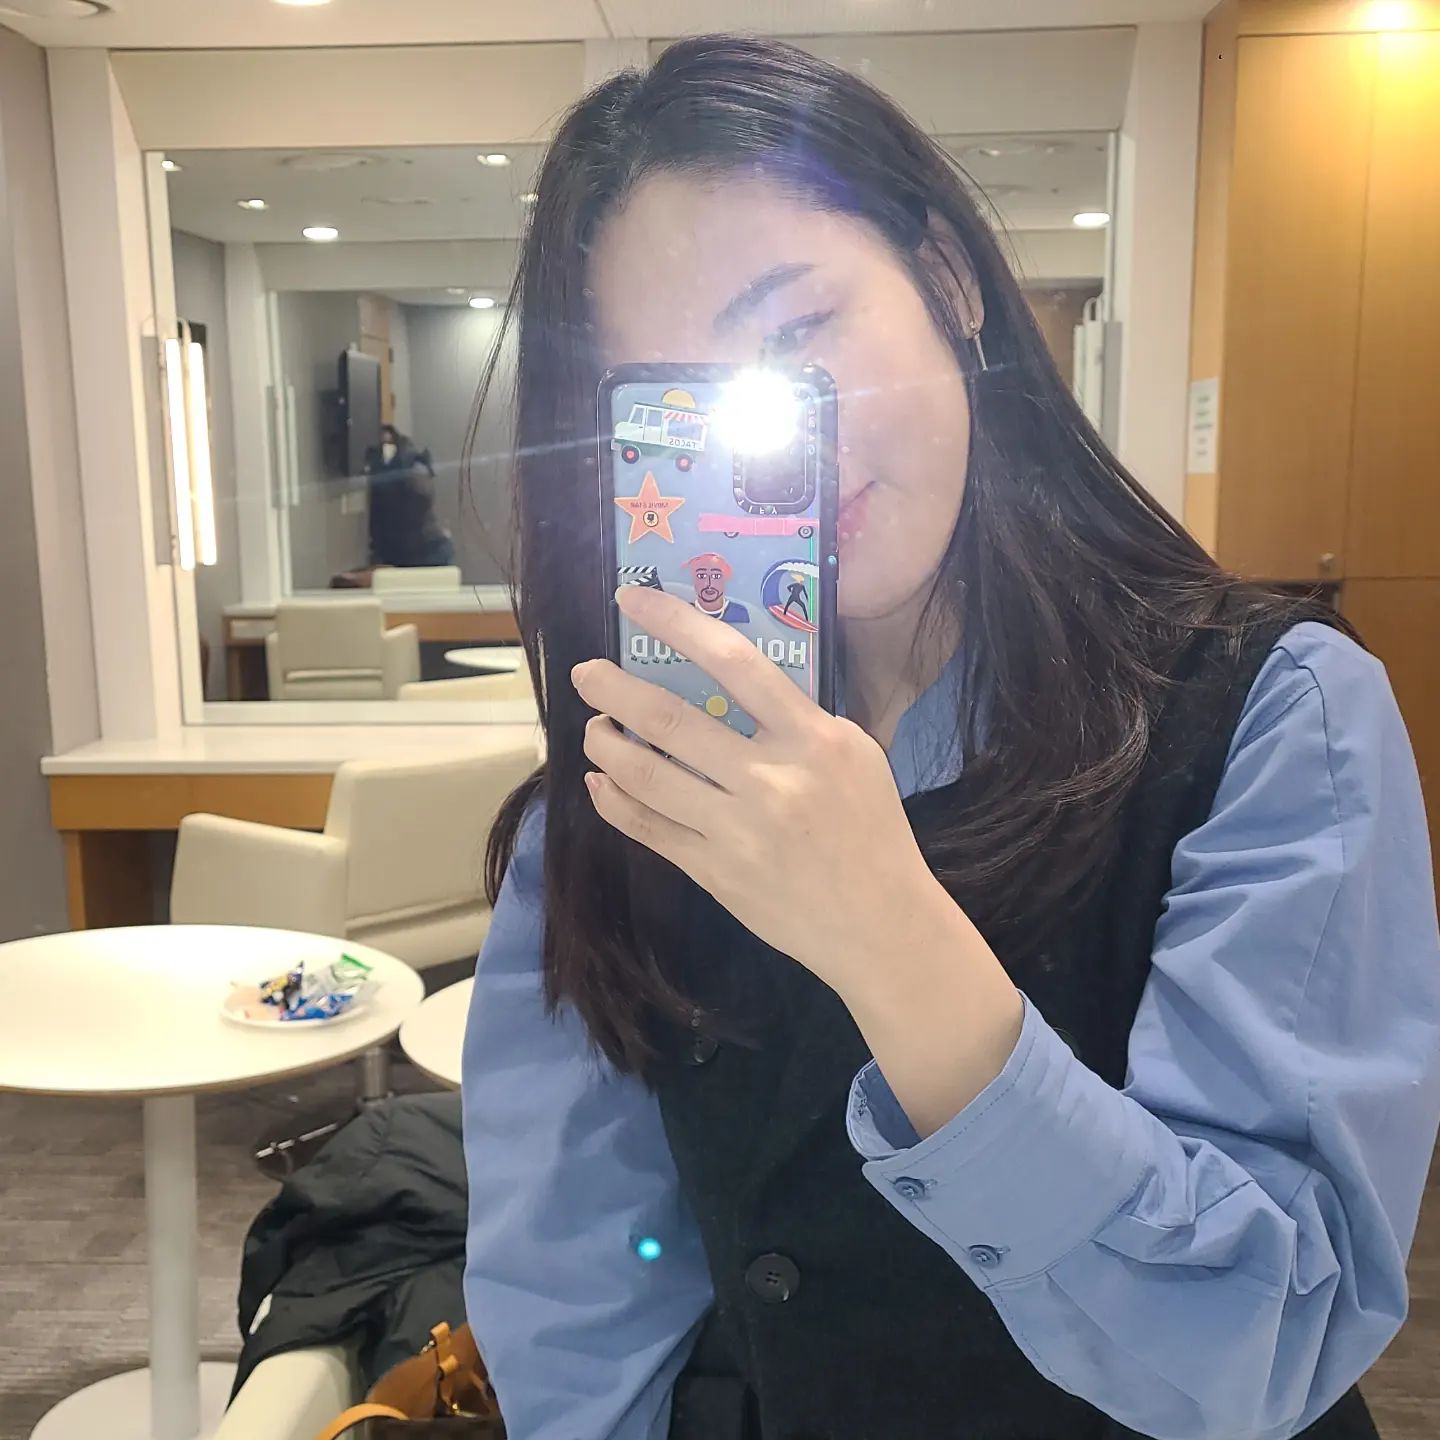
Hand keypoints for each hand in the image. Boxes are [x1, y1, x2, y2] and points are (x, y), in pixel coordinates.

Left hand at [572, 585, 945, 994]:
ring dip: (607, 746)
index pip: (734, 662)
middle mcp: (770, 778)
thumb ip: (798, 721)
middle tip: (585, 673)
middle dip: (614, 690)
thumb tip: (733, 685)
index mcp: (811, 738)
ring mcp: (738, 829)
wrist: (881, 924)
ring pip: (648, 776)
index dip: (676, 623)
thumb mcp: (855, 755)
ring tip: (593, 728)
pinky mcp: (716, 872)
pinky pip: (650, 829)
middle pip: (672, 720)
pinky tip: (601, 783)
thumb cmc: (872, 831)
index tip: (634, 599)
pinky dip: (616, 802)